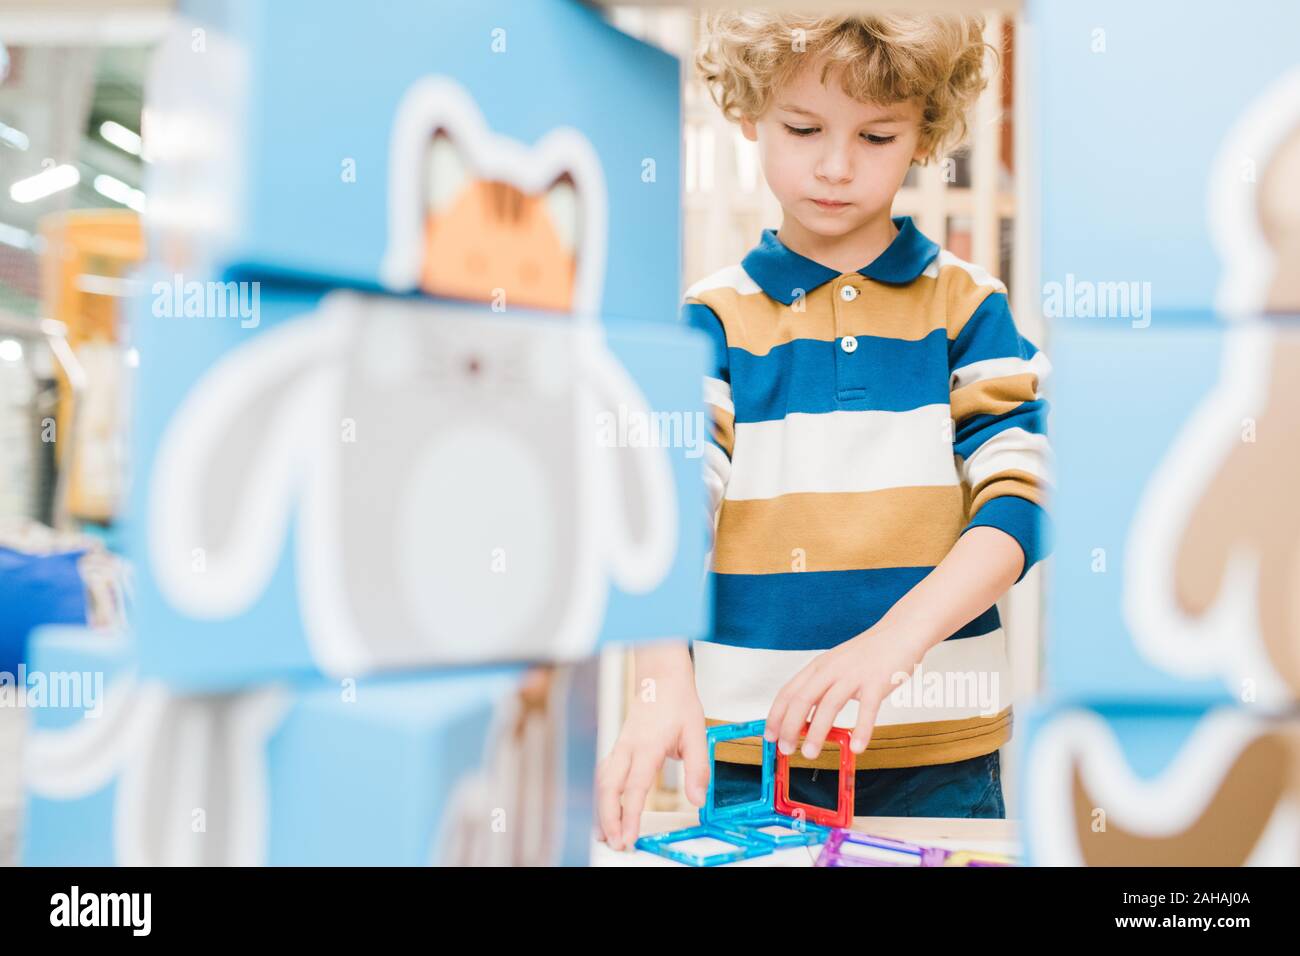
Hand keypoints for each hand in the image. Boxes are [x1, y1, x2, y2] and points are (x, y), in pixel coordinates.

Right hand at [595, 643, 708, 850]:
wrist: (661, 677)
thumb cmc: (677, 702)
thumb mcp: (697, 734)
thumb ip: (697, 769)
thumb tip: (698, 799)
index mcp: (648, 745)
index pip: (635, 787)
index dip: (630, 815)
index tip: (629, 836)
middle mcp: (628, 747)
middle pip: (609, 787)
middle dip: (608, 818)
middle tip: (614, 842)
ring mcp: (620, 746)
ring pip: (602, 781)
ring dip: (600, 809)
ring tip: (603, 834)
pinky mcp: (619, 747)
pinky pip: (604, 774)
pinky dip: (601, 795)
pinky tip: (604, 810)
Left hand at [763, 617, 933, 759]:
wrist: (899, 633)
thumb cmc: (866, 655)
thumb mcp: (835, 666)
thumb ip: (820, 688)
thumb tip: (803, 719)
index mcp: (818, 666)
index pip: (788, 692)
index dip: (776, 715)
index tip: (769, 735)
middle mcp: (832, 669)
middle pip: (803, 699)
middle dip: (790, 727)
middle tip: (785, 749)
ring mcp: (855, 675)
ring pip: (829, 705)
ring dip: (816, 733)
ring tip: (809, 754)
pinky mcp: (878, 682)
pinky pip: (868, 710)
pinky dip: (861, 730)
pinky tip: (856, 748)